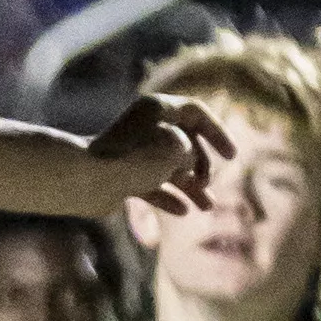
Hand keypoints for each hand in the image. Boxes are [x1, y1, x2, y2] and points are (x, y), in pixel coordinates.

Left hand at [77, 94, 226, 222]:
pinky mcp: (122, 174)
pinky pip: (151, 185)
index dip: (217, 133)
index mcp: (158, 109)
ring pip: (169, 167)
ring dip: (191, 186)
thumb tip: (185, 167)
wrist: (87, 180)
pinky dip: (167, 196)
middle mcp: (146, 127)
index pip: (196, 113)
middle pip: (185, 142)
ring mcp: (133, 152)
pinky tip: (182, 212)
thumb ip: (191, 153)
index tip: (232, 157)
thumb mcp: (178, 148)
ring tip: (207, 207)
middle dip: (202, 165)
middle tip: (205, 183)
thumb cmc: (134, 159)